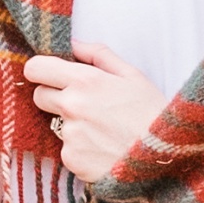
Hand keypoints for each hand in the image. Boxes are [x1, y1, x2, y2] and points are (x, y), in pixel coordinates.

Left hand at [24, 46, 167, 185]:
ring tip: (104, 132)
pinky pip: (67, 150)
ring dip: (72, 126)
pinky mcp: (72, 160)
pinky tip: (104, 150)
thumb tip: (73, 43)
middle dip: (54, 97)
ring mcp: (70, 135)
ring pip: (56, 125)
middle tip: (83, 105)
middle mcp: (71, 106)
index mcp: (85, 81)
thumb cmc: (153, 114)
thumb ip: (99, 54)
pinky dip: (81, 150)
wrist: (168, 158)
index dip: (41, 70)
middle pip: (39, 96)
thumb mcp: (133, 75)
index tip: (50, 76)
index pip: (36, 68)